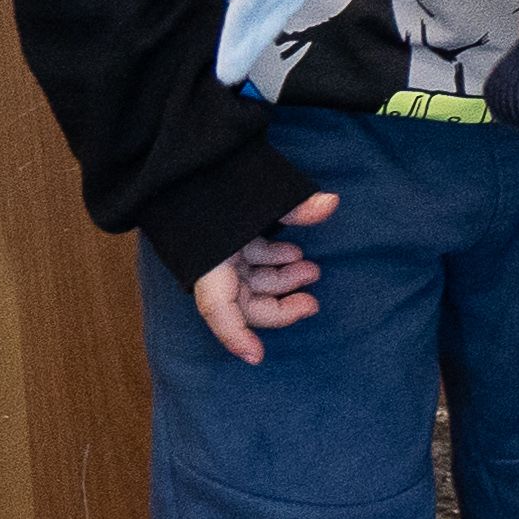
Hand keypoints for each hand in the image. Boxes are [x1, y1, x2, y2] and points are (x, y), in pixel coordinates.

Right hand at [185, 191, 338, 368]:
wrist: (187, 161)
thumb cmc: (217, 179)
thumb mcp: (256, 193)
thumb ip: (295, 204)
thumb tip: (330, 203)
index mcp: (209, 261)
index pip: (219, 309)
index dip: (236, 336)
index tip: (257, 357)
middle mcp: (210, 265)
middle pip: (243, 303)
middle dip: (279, 306)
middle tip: (313, 302)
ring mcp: (218, 255)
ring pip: (250, 284)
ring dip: (281, 281)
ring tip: (312, 268)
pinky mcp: (224, 244)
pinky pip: (248, 264)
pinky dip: (272, 262)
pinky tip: (294, 253)